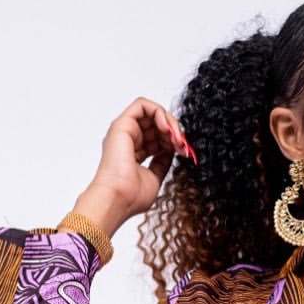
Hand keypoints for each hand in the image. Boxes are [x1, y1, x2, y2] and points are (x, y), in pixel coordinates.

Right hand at [76, 97, 193, 235]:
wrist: (119, 198)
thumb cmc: (131, 196)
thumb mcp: (155, 177)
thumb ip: (162, 162)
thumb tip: (170, 152)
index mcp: (133, 153)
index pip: (157, 138)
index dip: (173, 141)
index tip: (183, 152)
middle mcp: (127, 140)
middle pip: (155, 124)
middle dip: (174, 131)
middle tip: (182, 144)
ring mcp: (124, 131)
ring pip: (151, 112)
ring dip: (169, 121)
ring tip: (176, 137)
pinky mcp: (122, 124)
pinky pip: (142, 105)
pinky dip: (158, 112)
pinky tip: (167, 128)